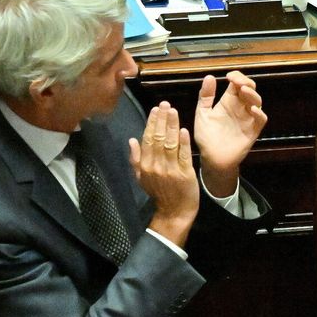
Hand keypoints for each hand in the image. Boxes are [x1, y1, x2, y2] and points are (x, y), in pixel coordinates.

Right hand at [129, 102, 199, 247]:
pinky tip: (184, 130)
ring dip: (172, 126)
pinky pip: (183, 155)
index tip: (155, 109)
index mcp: (145, 165)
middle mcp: (156, 166)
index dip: (151, 123)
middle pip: (158, 138)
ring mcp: (170, 169)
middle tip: (165, 104)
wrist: (174, 212)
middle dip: (162, 120)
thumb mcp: (141, 178)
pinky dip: (183, 142)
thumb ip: (135, 159)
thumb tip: (131, 140)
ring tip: (173, 111)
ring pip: (170, 144)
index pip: (147, 139)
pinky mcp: (185, 173)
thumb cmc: (159, 192)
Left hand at [193, 71, 266, 197]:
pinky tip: (252, 109)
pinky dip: (259, 113)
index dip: (236, 77)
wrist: (211, 159)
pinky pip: (261, 120)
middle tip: (237, 81)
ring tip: (244, 91)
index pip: (237, 83)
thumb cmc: (206, 137)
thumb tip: (209, 76)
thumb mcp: (202, 114)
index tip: (229, 76)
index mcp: (228, 101)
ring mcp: (248, 119)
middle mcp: (240, 108)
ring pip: (257, 101)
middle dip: (246, 82)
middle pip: (250, 89)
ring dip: (252, 95)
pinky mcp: (253, 131)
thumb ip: (205, 96)